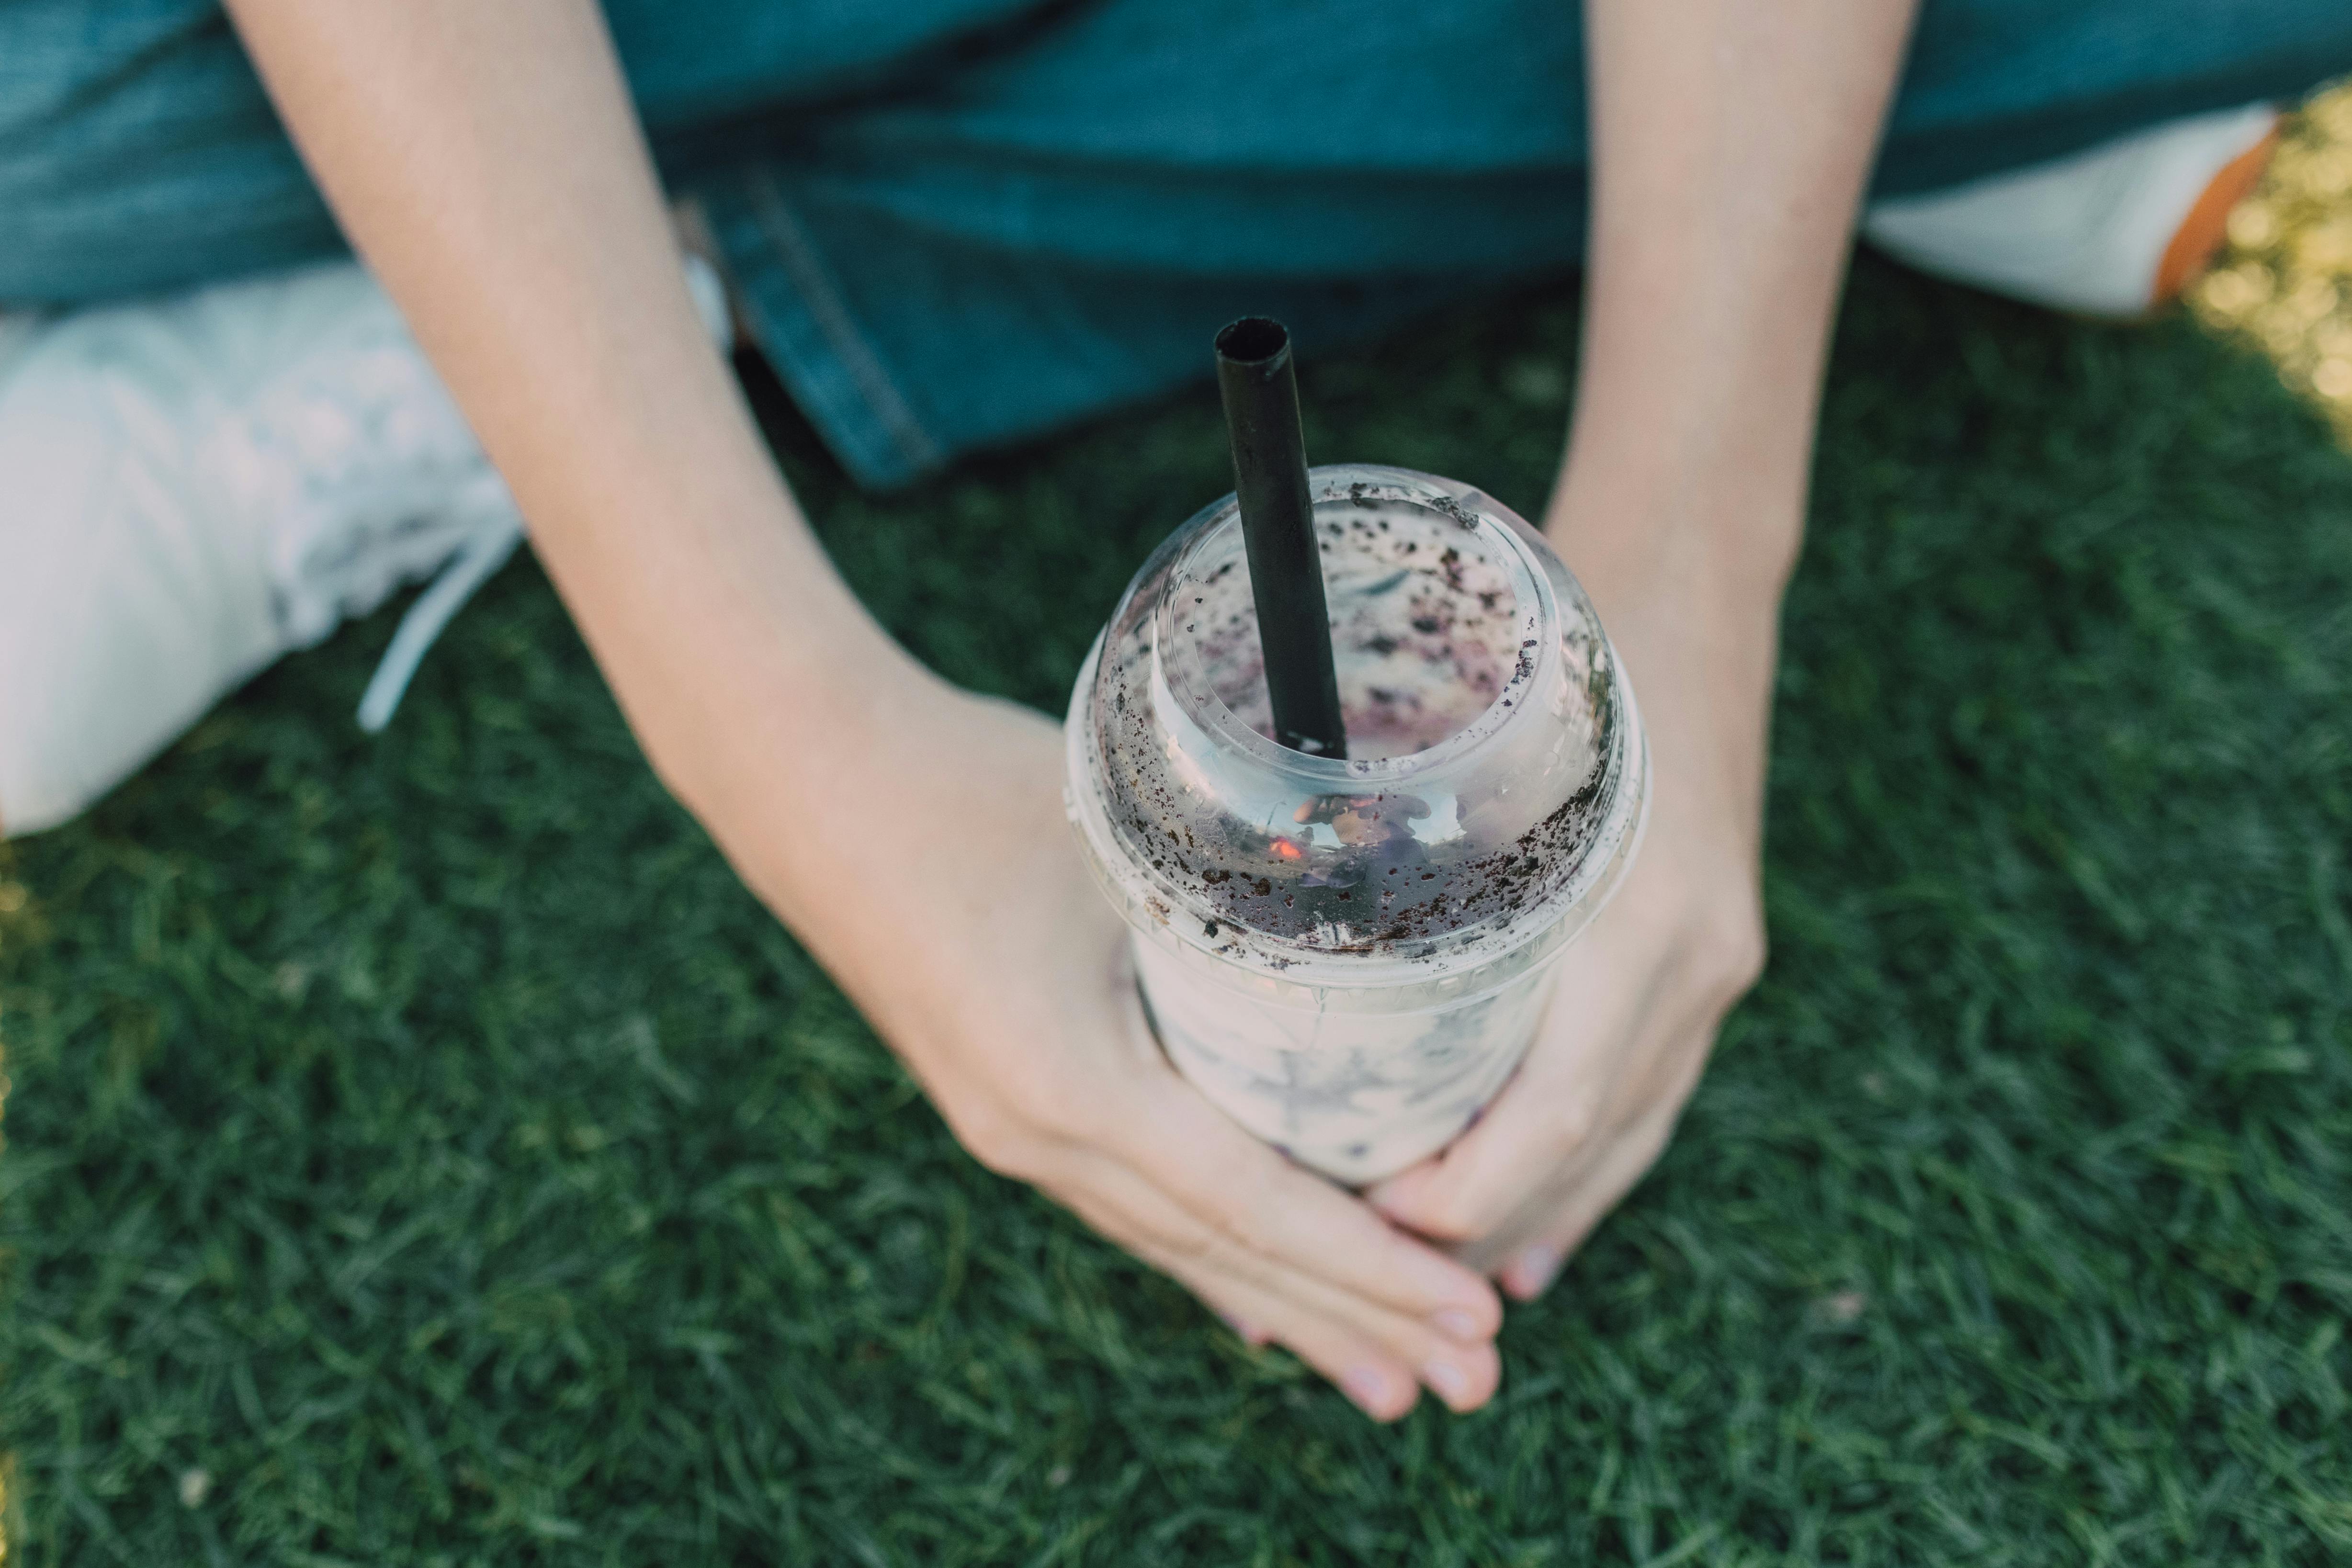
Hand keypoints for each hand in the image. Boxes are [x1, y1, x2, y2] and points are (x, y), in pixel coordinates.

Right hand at [726, 674, 1507, 1417]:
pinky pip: (1136, 1209)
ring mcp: (1014, 1132)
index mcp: (1069, 1082)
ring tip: (1388, 1373)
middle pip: (1223, 1256)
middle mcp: (1038, 1136)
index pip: (1250, 1201)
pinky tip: (1262, 1305)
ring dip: (1291, 1309)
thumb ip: (1234, 911)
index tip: (1473, 1312)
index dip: (1369, 1264)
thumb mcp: (1123, 841)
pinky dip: (1216, 1260)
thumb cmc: (965, 790)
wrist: (810, 785)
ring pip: (1179, 1247)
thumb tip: (1380, 941)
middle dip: (1356, 1322)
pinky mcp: (1008, 1105)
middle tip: (1472, 1384)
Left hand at [1364, 563, 1771, 1298]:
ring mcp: (1716, 967)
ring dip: (1534, 1219)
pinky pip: (1648, 1097)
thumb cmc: (1563, 641)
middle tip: (1372, 1280)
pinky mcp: (1710, 958)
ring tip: (1435, 1280)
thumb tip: (1261, 905)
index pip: (1559, 1112)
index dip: (1469, 1193)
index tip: (1371, 1222)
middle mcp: (1694, 961)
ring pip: (1626, 1142)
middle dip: (1485, 1234)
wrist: (1692, 580)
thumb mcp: (1475, 730)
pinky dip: (1583, 1170)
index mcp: (1639, 918)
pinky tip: (1532, 1228)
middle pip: (1592, 1152)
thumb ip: (1404, 826)